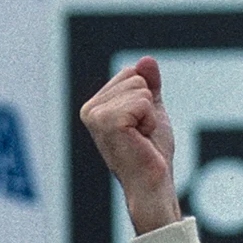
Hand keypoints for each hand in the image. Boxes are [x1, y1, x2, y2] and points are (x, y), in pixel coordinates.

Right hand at [79, 57, 182, 234]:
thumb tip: (147, 60)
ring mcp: (95, 115)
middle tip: (142, 132)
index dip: (147, 98)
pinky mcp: (107, 121)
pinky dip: (150, 119)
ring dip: (150, 114)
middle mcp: (90, 109)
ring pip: (139, 89)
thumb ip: (149, 86)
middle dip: (149, 105)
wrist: (153, 182)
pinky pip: (142, 102)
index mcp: (96, 106)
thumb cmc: (151, 152)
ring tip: (140, 136)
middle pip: (134, 77)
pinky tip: (141, 138)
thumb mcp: (152, 112)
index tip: (141, 125)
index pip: (130, 74)